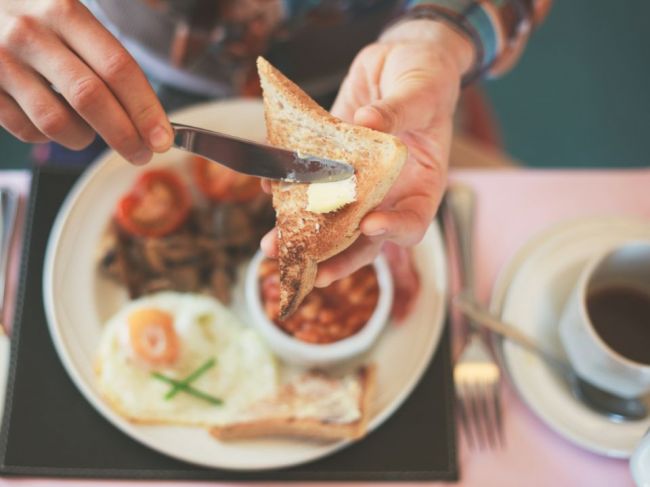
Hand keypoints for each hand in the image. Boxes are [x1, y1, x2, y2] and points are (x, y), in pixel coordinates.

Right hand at [0, 0, 171, 163]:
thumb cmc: (38, 20)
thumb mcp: (72, 17)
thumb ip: (109, 59)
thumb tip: (154, 119)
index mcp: (65, 12)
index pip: (117, 67)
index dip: (145, 108)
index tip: (162, 138)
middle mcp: (31, 34)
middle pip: (90, 98)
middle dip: (124, 135)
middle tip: (142, 153)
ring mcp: (2, 61)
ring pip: (56, 122)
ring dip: (84, 138)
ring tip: (91, 133)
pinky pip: (27, 131)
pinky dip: (50, 138)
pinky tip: (56, 122)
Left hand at [262, 19, 474, 285]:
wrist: (400, 59)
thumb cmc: (427, 76)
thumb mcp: (421, 90)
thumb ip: (398, 110)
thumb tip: (368, 123)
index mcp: (422, 183)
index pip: (412, 221)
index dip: (393, 230)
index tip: (370, 225)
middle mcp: (388, 191)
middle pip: (364, 237)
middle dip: (335, 256)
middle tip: (308, 271)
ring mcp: (358, 180)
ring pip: (331, 217)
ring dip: (302, 233)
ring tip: (272, 245)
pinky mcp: (332, 162)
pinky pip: (311, 181)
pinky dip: (289, 187)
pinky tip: (269, 188)